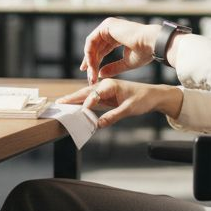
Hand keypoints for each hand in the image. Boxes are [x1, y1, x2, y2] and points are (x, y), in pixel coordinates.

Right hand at [58, 80, 182, 128]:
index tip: (81, 114)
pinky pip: (92, 100)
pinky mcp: (106, 97)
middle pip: (85, 93)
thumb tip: (98, 124)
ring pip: (87, 96)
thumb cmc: (143, 99)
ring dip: (75, 100)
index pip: (93, 95)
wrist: (153, 96)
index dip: (86, 105)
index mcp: (110, 85)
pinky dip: (83, 104)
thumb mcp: (129, 109)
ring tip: (62, 105)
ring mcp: (105, 91)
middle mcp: (105, 86)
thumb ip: (113, 116)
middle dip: (72, 98)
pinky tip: (76, 108)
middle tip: (58, 103)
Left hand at [78, 17, 157, 83]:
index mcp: (117, 35)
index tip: (91, 74)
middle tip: (90, 77)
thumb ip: (113, 68)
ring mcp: (108, 25)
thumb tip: (100, 74)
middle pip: (95, 47)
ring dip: (90, 60)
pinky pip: (91, 40)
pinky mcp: (106, 25)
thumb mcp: (126, 63)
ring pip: (92, 44)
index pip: (102, 48)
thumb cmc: (145, 52)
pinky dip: (89, 54)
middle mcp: (111, 29)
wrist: (152, 43)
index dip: (95, 61)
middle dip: (91, 63)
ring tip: (91, 74)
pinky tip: (92, 66)